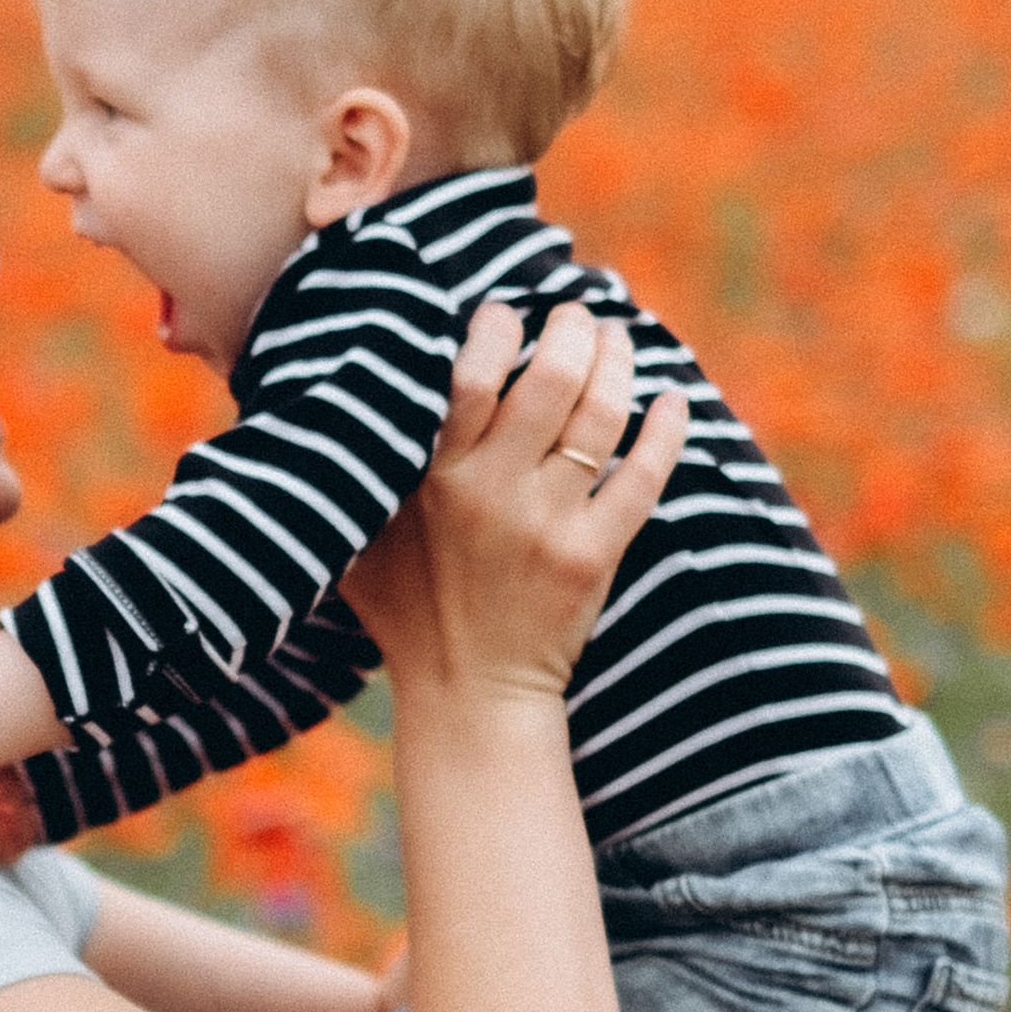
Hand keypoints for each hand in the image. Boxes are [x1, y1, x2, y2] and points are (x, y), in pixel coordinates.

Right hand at [345, 300, 690, 707]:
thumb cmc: (406, 611)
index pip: (472, 372)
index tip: (504, 315)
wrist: (467, 696)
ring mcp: (547, 523)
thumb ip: (362, 472)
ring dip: (618, 362)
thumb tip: (339, 399)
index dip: (497, 327)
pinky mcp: (593, 555)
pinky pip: (644, 476)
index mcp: (433, 478)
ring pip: (601, 414)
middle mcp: (492, 492)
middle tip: (576, 316)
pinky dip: (666, 430)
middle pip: (550, 377)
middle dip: (572, 328)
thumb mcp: (362, 539)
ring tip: (618, 341)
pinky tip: (671, 402)